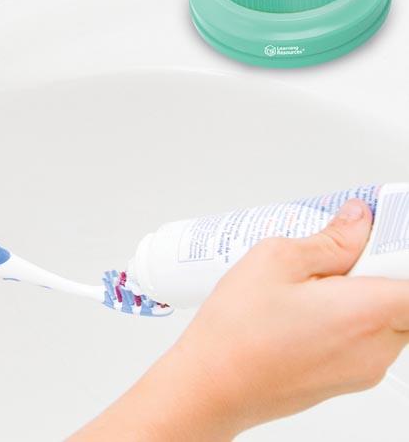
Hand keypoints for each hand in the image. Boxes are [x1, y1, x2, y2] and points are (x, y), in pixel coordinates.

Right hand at [72, 198, 408, 439]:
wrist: (215, 385)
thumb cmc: (240, 328)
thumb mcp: (277, 259)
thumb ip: (330, 240)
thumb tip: (360, 221)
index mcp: (368, 312)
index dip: (397, 248)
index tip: (374, 230)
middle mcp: (377, 347)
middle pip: (401, 296)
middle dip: (376, 266)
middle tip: (338, 246)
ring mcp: (365, 368)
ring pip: (385, 317)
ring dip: (361, 292)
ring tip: (310, 275)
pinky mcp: (347, 379)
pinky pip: (365, 337)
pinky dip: (347, 315)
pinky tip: (303, 303)